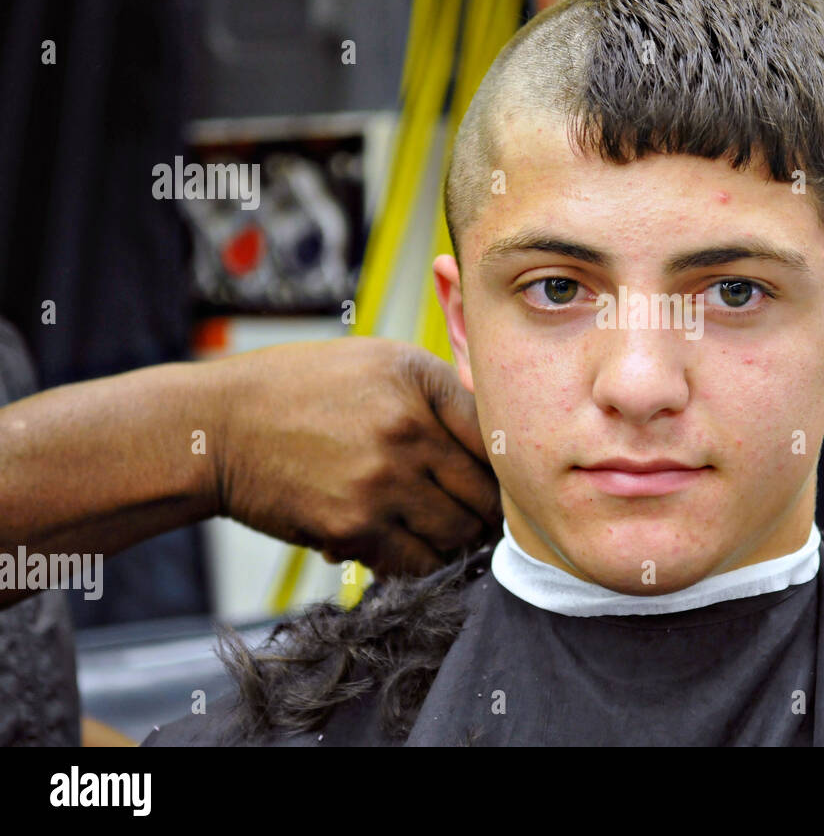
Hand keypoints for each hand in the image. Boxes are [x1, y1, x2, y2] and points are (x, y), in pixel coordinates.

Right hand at [214, 337, 499, 577]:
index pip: (494, 435)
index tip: (500, 479)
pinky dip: (423, 563)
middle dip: (487, 511)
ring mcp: (382, 481)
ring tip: (450, 537)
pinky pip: (417, 562)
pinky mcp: (354, 527)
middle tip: (481, 519)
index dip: (504, 465)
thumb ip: (436, 391)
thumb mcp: (374, 362)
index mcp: (418, 380)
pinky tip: (411, 549)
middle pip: (485, 491)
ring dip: (459, 542)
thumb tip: (494, 436)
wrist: (216, 429)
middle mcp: (407, 428)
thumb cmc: (299, 392)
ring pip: (458, 533)